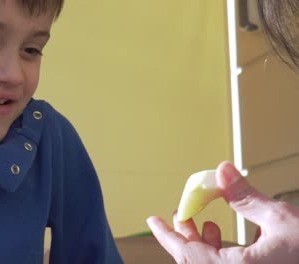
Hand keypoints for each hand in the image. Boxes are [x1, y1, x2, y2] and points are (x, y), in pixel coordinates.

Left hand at [146, 161, 298, 263]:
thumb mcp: (280, 220)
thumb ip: (245, 197)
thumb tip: (221, 171)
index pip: (185, 253)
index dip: (166, 235)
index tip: (152, 220)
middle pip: (194, 259)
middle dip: (184, 234)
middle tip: (181, 213)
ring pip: (207, 263)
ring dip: (200, 242)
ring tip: (203, 221)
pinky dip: (217, 252)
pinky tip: (221, 234)